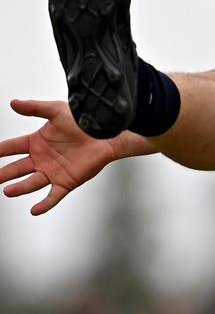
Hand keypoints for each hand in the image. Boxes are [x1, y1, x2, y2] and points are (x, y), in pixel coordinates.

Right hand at [0, 99, 117, 214]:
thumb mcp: (56, 111)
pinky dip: (45, 204)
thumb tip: (13, 103)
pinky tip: (35, 210)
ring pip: (32, 182)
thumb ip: (34, 108)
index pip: (12, 147)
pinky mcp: (66, 181)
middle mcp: (42, 159)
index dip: (0, 151)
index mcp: (37, 142)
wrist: (105, 133)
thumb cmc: (82, 121)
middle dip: (4, 173)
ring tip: (7, 191)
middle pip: (18, 168)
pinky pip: (54, 196)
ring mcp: (53, 171)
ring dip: (19, 188)